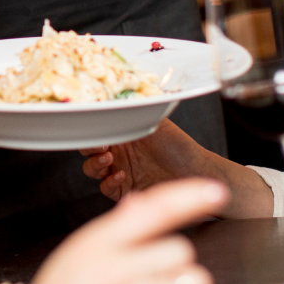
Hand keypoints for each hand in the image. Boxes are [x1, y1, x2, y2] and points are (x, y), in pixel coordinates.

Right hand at [27, 178, 243, 283]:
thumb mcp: (79, 255)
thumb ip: (114, 229)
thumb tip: (141, 203)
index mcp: (98, 247)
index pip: (153, 210)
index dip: (190, 196)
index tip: (216, 191)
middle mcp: (118, 276)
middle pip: (180, 249)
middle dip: (175, 261)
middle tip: (153, 275)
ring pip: (194, 280)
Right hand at [81, 119, 206, 199]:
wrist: (194, 171)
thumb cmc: (178, 144)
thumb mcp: (156, 121)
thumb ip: (135, 110)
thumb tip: (120, 94)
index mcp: (122, 132)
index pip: (97, 128)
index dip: (92, 128)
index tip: (96, 128)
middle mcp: (118, 151)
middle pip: (89, 149)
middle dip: (89, 147)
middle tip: (100, 145)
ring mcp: (119, 170)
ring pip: (92, 169)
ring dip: (95, 164)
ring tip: (108, 160)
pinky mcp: (124, 190)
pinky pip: (105, 188)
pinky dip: (108, 182)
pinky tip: (120, 175)